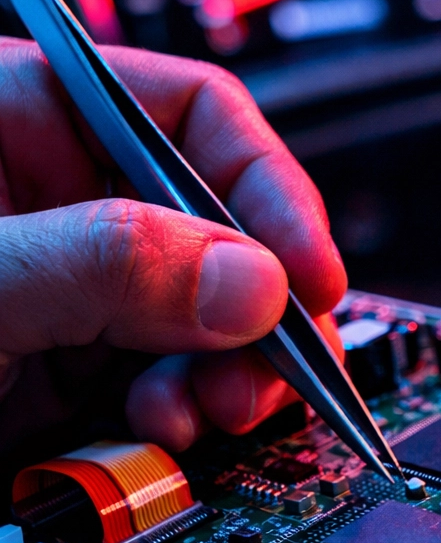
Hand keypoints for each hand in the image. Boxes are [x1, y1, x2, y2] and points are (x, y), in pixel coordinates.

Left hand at [0, 39, 345, 452]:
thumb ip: (100, 263)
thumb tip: (252, 283)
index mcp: (25, 121)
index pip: (194, 113)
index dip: (269, 188)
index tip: (310, 273)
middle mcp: (66, 202)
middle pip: (224, 224)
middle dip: (263, 303)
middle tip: (279, 363)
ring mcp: (78, 289)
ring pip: (214, 314)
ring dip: (238, 369)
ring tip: (221, 409)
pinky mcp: (75, 370)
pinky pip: (176, 380)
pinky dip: (192, 411)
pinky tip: (170, 429)